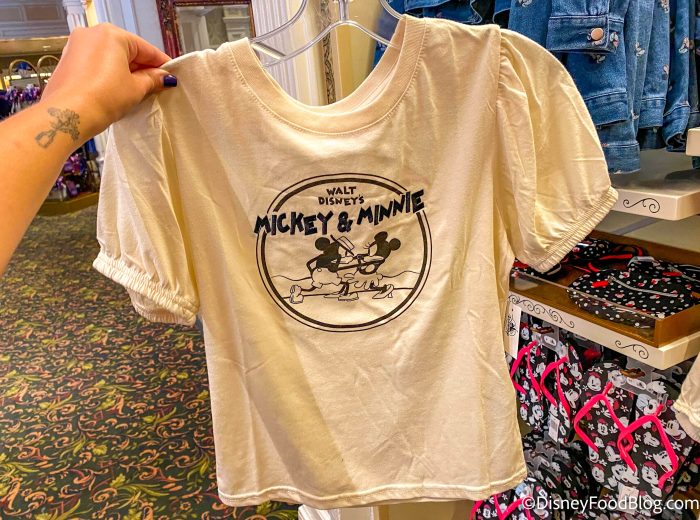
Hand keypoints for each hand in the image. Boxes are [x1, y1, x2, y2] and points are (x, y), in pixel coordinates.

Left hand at [41, 23, 175, 138]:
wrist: (68, 115)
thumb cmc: (100, 98)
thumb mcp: (136, 89)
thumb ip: (153, 79)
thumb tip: (164, 77)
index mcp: (112, 34)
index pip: (145, 49)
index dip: (161, 64)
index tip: (171, 75)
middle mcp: (92, 34)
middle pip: (127, 51)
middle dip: (142, 69)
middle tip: (157, 87)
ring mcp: (77, 47)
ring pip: (111, 58)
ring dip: (126, 73)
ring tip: (138, 92)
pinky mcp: (68, 62)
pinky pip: (97, 64)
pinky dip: (109, 75)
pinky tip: (118, 92)